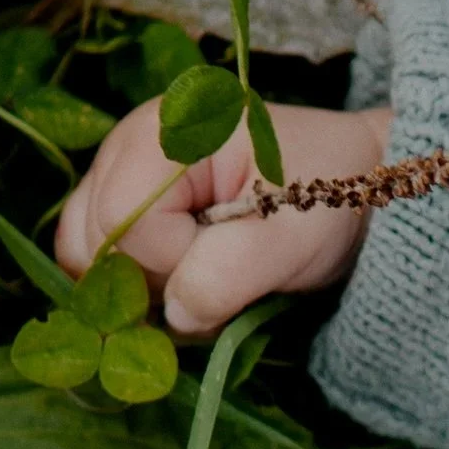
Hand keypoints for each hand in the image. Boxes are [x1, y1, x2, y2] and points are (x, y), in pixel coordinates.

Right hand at [56, 101, 393, 335]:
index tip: (236, 260)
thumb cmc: (332, 199)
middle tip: (222, 277)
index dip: (171, 260)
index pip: (122, 220)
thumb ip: (226, 276)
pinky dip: (145, 281)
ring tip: (214, 277)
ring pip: (88, 252)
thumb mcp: (289, 240)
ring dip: (147, 286)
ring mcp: (124, 173)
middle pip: (90, 238)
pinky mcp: (133, 202)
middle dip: (152, 279)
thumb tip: (173, 317)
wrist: (361, 187)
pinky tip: (198, 277)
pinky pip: (104, 257)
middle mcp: (130, 144)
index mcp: (167, 131)